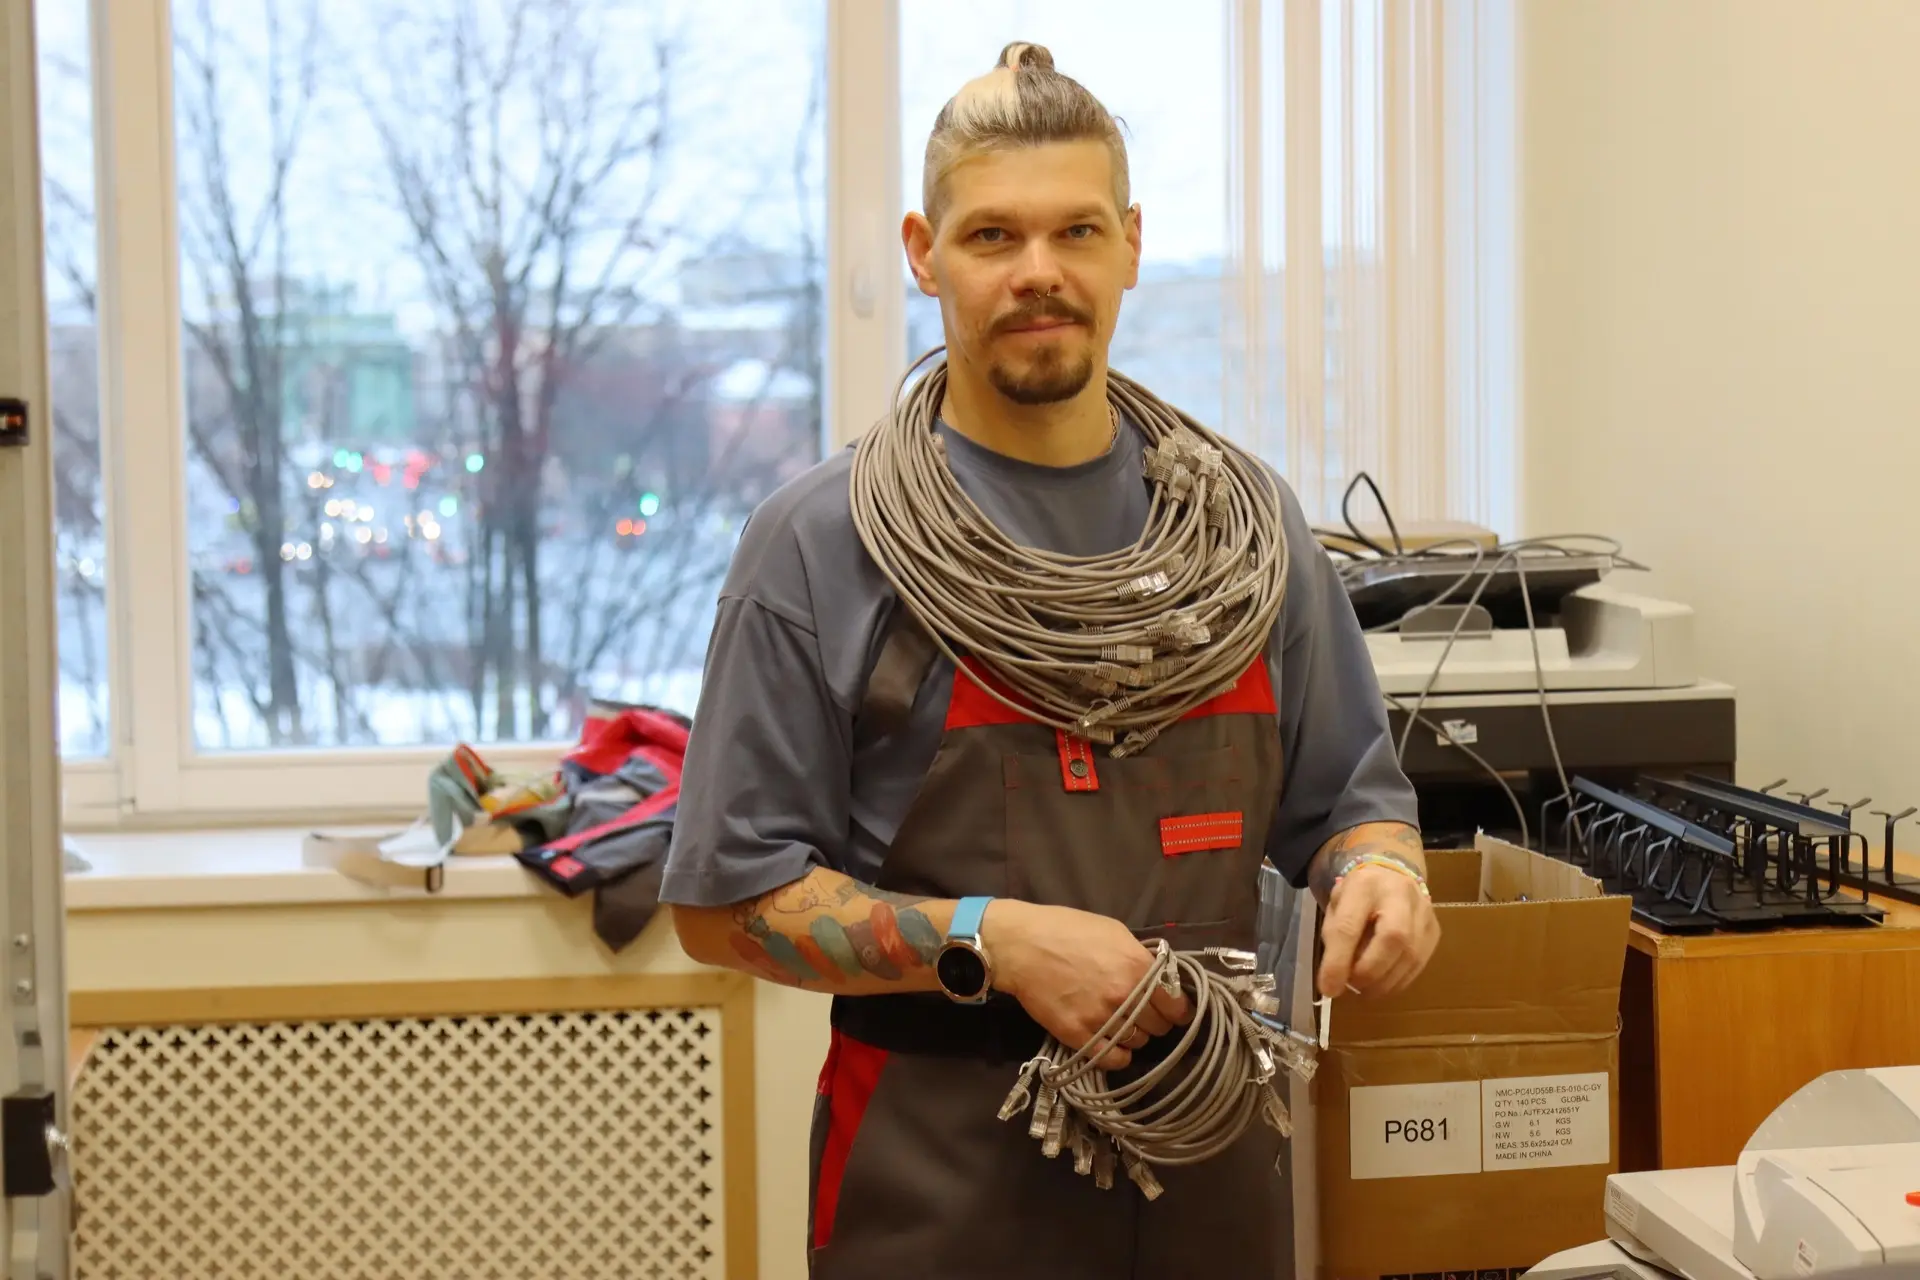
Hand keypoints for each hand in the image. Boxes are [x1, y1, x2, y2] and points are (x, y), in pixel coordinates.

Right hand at [982, 900, 1192, 1069]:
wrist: (1020, 945)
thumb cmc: (1067, 930)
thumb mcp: (1114, 932)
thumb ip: (1140, 956)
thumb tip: (1159, 976)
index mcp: (1138, 967)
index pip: (1177, 1005)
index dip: (1178, 1010)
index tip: (1173, 1010)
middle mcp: (1125, 996)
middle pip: (1159, 1027)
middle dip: (1155, 1021)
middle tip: (1143, 1013)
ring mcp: (1101, 1019)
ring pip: (1138, 1043)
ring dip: (1135, 1036)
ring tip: (1122, 1024)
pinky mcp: (1078, 1035)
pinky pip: (1112, 1059)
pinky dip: (1118, 1055)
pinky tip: (1112, 1043)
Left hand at [1316, 865, 1440, 998]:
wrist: (1392, 875)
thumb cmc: (1358, 895)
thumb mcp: (1336, 906)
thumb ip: (1335, 938)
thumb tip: (1334, 982)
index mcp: (1364, 884)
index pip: (1350, 926)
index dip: (1338, 961)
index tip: (1328, 989)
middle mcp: (1400, 894)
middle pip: (1392, 938)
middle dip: (1369, 971)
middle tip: (1352, 987)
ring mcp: (1423, 912)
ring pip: (1410, 955)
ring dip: (1384, 983)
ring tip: (1364, 989)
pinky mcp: (1434, 930)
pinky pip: (1419, 964)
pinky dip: (1398, 981)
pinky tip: (1383, 985)